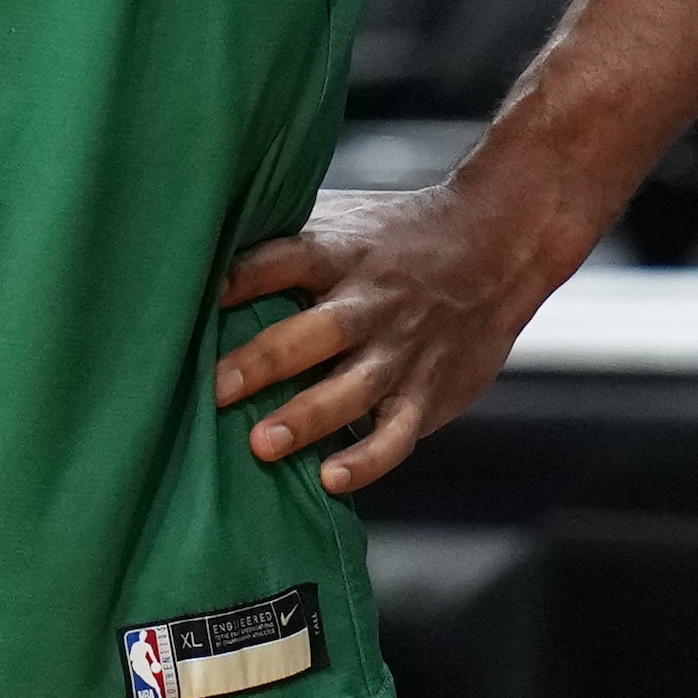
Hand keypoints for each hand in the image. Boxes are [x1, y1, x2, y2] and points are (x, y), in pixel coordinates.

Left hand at [208, 177, 588, 496]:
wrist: (499, 244)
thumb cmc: (398, 236)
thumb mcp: (343, 218)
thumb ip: (283, 239)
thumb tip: (198, 250)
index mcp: (342, 254)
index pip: (285, 260)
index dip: (242, 278)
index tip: (199, 298)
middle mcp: (371, 303)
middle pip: (316, 331)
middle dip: (267, 360)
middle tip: (218, 388)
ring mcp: (403, 351)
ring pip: (354, 389)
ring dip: (309, 418)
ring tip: (262, 445)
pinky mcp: (430, 392)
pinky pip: (397, 433)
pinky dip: (368, 459)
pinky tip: (332, 479)